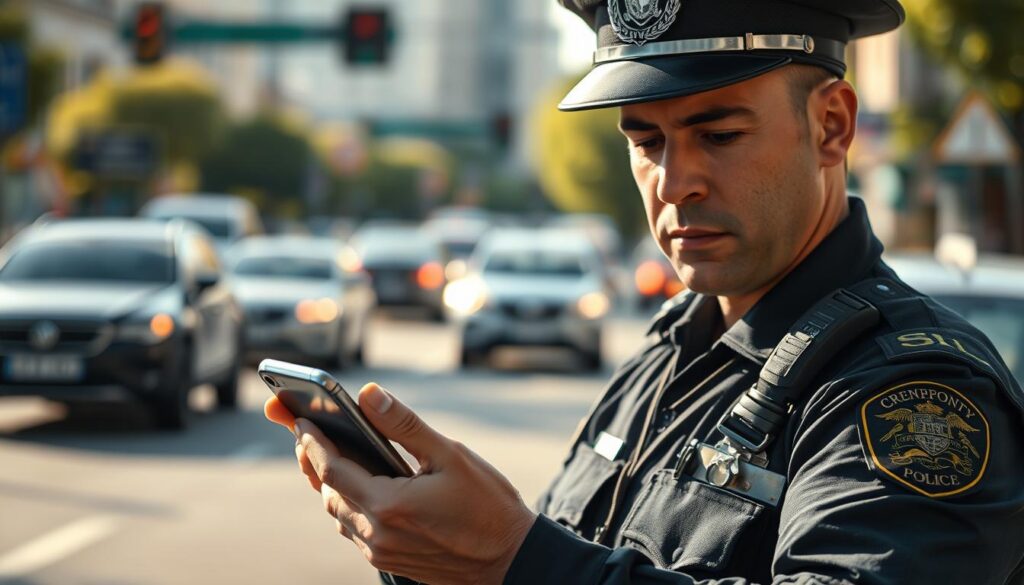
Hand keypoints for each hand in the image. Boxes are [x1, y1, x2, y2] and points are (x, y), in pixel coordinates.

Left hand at [264, 384, 537, 584]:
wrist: (510, 559)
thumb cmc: (488, 505)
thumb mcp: (450, 455)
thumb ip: (405, 425)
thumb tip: (369, 395)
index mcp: (389, 505)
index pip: (332, 468)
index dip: (311, 441)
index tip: (298, 417)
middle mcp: (377, 533)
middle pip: (329, 491)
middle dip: (315, 458)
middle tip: (306, 428)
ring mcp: (381, 551)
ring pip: (338, 512)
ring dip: (330, 482)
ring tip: (328, 450)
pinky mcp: (389, 560)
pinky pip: (354, 528)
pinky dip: (348, 501)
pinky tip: (358, 483)